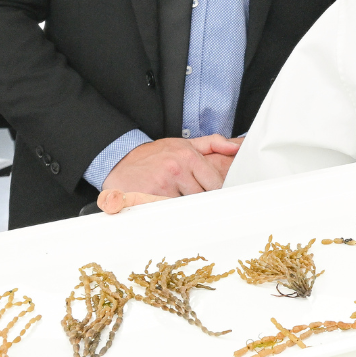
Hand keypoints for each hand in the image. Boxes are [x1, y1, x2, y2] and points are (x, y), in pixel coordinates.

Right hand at [100, 135, 238, 207]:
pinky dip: (169, 213)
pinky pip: (168, 212)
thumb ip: (212, 143)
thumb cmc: (155, 154)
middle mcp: (177, 169)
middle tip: (195, 202)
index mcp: (189, 157)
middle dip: (200, 201)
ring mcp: (162, 184)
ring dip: (185, 208)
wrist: (120, 159)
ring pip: (187, 206)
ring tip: (177, 202)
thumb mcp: (184, 143)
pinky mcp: (149, 197)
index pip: (215, 183)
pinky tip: (166, 208)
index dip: (216, 193)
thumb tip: (235, 148)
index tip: (215, 197)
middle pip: (202, 197)